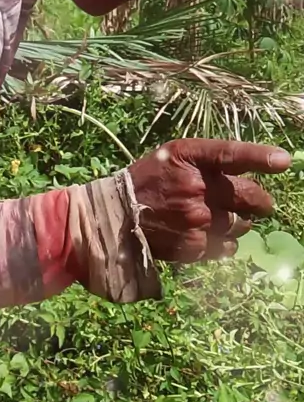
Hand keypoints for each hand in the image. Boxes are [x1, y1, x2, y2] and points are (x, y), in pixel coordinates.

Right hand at [128, 139, 290, 262]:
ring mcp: (195, 219)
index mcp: (188, 159)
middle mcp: (194, 188)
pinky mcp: (193, 246)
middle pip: (248, 196)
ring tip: (221, 218)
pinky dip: (225, 241)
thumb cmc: (150, 179)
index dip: (260, 158)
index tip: (283, 162)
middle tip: (263, 204)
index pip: (232, 155)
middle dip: (261, 202)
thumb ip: (209, 160)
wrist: (117, 215)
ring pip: (241, 224)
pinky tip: (210, 234)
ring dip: (239, 222)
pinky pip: (227, 246)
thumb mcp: (174, 156)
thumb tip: (251, 173)